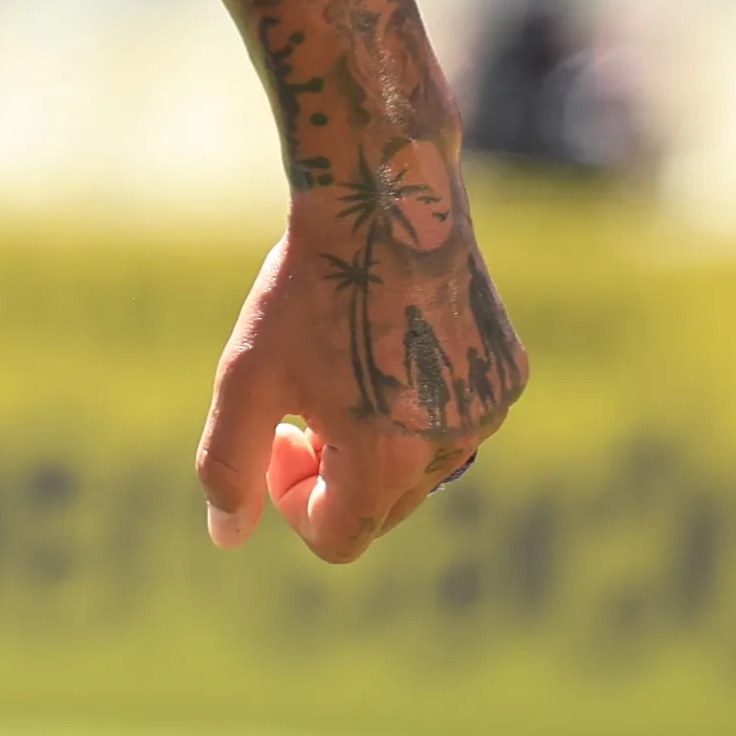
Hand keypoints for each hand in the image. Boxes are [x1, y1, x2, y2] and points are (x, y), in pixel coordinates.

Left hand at [195, 163, 526, 563]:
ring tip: (347, 365)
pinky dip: (422, 404)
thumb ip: (230, 465)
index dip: (291, 498)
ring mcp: (489, 411)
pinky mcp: (509, 374)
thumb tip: (227, 536)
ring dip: (377, 439)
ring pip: (420, 465)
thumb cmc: (308, 286)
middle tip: (304, 401)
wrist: (384, 198)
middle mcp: (451, 446)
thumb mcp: (246, 376)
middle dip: (334, 470)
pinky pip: (458, 420)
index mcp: (386, 457)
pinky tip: (393, 339)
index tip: (276, 437)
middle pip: (379, 506)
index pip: (336, 537)